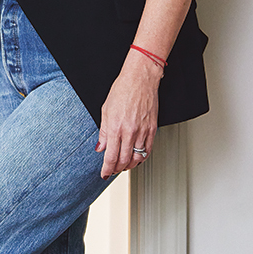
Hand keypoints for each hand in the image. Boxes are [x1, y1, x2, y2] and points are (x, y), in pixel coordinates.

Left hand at [96, 52, 159, 177]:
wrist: (140, 79)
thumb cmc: (122, 90)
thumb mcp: (105, 110)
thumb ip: (103, 132)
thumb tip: (100, 147)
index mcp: (115, 128)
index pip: (110, 157)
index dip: (107, 169)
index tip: (104, 174)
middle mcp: (129, 132)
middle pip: (124, 161)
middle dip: (117, 169)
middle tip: (112, 171)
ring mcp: (142, 132)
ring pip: (137, 158)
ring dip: (129, 166)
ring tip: (123, 166)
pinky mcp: (152, 129)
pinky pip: (148, 150)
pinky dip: (141, 158)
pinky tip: (136, 158)